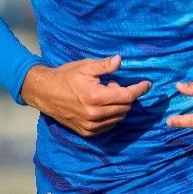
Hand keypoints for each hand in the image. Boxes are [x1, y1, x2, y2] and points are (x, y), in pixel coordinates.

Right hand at [20, 55, 151, 137]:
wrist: (44, 92)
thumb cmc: (65, 76)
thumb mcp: (85, 66)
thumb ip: (104, 65)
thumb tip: (120, 61)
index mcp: (96, 97)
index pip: (126, 96)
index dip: (139, 89)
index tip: (147, 84)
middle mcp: (95, 114)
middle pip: (125, 107)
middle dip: (125, 96)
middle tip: (112, 84)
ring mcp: (91, 126)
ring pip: (118, 118)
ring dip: (118, 106)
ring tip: (104, 94)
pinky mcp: (87, 132)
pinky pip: (109, 126)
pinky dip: (111, 116)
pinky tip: (101, 105)